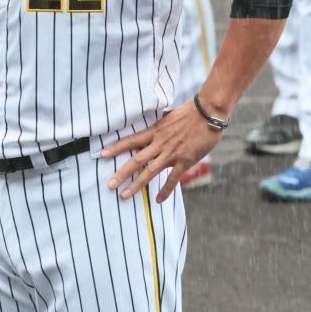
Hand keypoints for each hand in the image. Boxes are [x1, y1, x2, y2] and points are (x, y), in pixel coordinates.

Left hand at [101, 101, 222, 202]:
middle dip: (121, 173)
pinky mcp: (185, 161)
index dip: (116, 147)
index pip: (131, 140)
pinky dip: (165, 190)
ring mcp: (171, 153)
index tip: (102, 154)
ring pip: (150, 171)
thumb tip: (152, 116)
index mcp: (155, 131)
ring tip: (124, 195)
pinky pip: (173, 179)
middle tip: (109, 185)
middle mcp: (160, 143)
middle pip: (136, 160)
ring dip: (137, 184)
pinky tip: (158, 200)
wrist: (208, 114)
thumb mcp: (168, 114)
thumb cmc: (189, 111)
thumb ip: (159, 119)